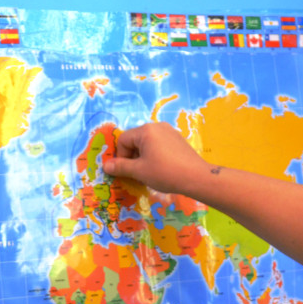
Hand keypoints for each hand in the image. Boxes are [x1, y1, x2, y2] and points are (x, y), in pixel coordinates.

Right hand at [102, 122, 216, 196]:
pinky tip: (162, 168)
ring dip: (143, 157)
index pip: (124, 140)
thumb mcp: (139, 171)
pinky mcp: (178, 139)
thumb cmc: (165, 173)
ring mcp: (169, 132)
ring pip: (148, 143)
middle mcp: (157, 126)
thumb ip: (120, 167)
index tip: (127, 171)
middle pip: (135, 140)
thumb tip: (105, 166)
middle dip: (132, 157)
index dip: (121, 156)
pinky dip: (155, 155)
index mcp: (146, 130)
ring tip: (150, 172)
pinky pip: (159, 145)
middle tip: (138, 173)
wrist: (196, 177)